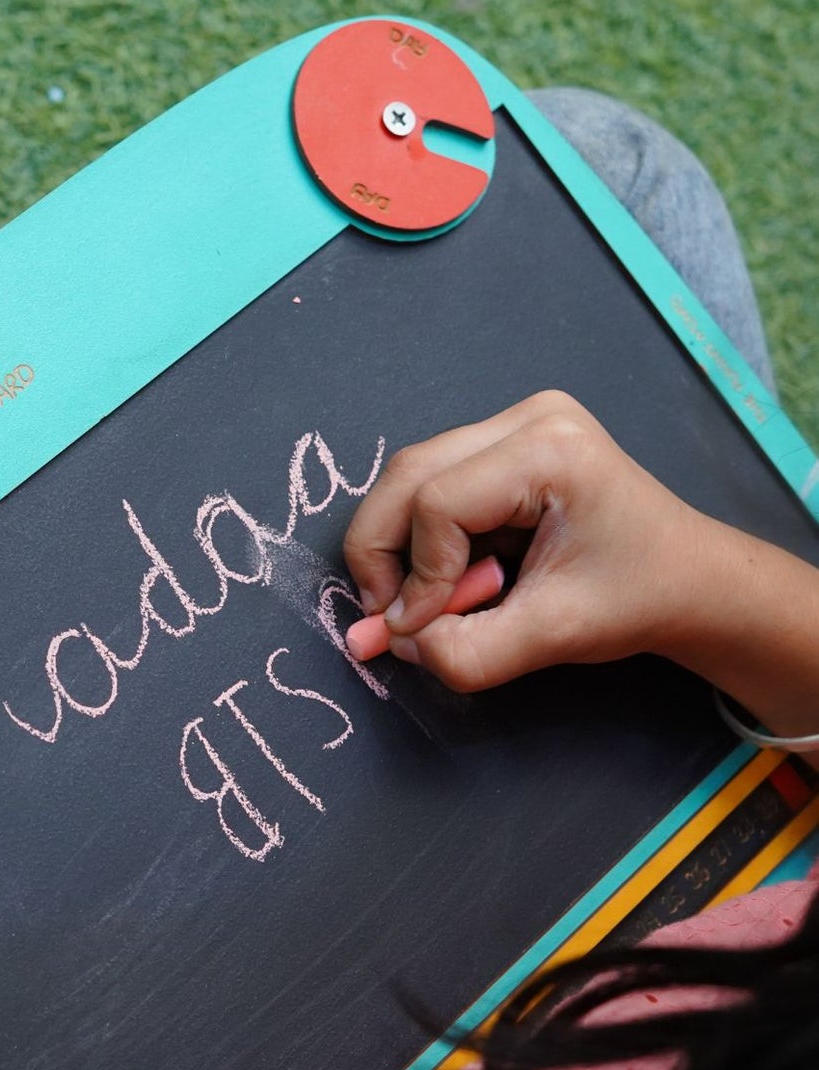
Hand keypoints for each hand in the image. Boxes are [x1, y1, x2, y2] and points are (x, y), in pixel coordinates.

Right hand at [342, 390, 711, 690]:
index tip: (420, 632)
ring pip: (406, 479)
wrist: (686, 578)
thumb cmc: (635, 599)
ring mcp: (513, 422)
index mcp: (552, 449)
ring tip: (437, 599)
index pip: (437, 504)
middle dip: (382, 554)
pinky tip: (456, 574)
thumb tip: (391, 642)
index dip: (417, 577)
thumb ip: (464, 651)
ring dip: (400, 548)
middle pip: (406, 477)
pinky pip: (427, 484)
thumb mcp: (550, 637)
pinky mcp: (500, 441)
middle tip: (391, 617)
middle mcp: (528, 417)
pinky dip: (420, 539)